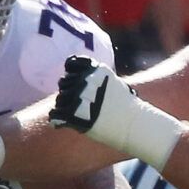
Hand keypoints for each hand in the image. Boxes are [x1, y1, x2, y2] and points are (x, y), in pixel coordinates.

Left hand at [52, 54, 185, 166]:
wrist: (134, 125)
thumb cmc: (127, 108)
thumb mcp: (115, 84)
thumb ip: (98, 79)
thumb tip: (85, 79)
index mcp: (95, 70)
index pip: (71, 63)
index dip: (71, 73)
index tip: (75, 82)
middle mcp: (85, 80)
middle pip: (64, 82)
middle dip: (68, 92)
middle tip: (77, 104)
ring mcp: (79, 96)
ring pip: (59, 99)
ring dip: (63, 107)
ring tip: (73, 116)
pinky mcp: (74, 114)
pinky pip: (55, 114)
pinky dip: (56, 120)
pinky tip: (61, 124)